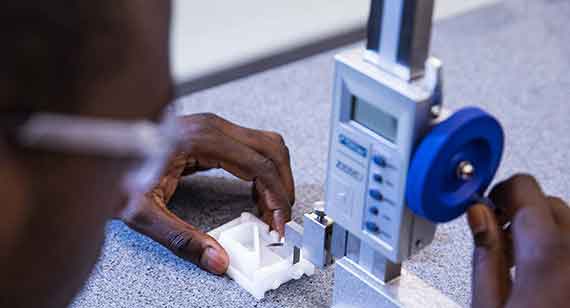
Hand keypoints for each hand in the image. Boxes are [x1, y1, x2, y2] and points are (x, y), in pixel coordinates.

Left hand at [117, 113, 294, 274]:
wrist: (97, 148)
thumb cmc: (117, 170)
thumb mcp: (143, 210)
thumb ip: (180, 238)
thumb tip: (216, 259)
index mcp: (201, 139)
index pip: (259, 165)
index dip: (276, 196)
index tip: (279, 222)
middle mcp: (212, 126)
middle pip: (271, 150)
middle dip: (283, 186)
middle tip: (280, 219)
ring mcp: (213, 127)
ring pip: (266, 146)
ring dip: (276, 177)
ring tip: (270, 210)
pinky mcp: (211, 134)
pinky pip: (251, 149)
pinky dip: (262, 172)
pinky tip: (255, 196)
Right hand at [467, 174, 569, 307]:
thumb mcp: (488, 305)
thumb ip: (485, 254)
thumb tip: (478, 213)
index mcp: (547, 257)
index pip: (525, 188)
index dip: (498, 191)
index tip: (484, 205)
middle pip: (549, 202)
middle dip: (519, 211)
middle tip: (496, 235)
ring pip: (567, 221)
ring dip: (541, 229)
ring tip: (517, 258)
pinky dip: (557, 246)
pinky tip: (538, 269)